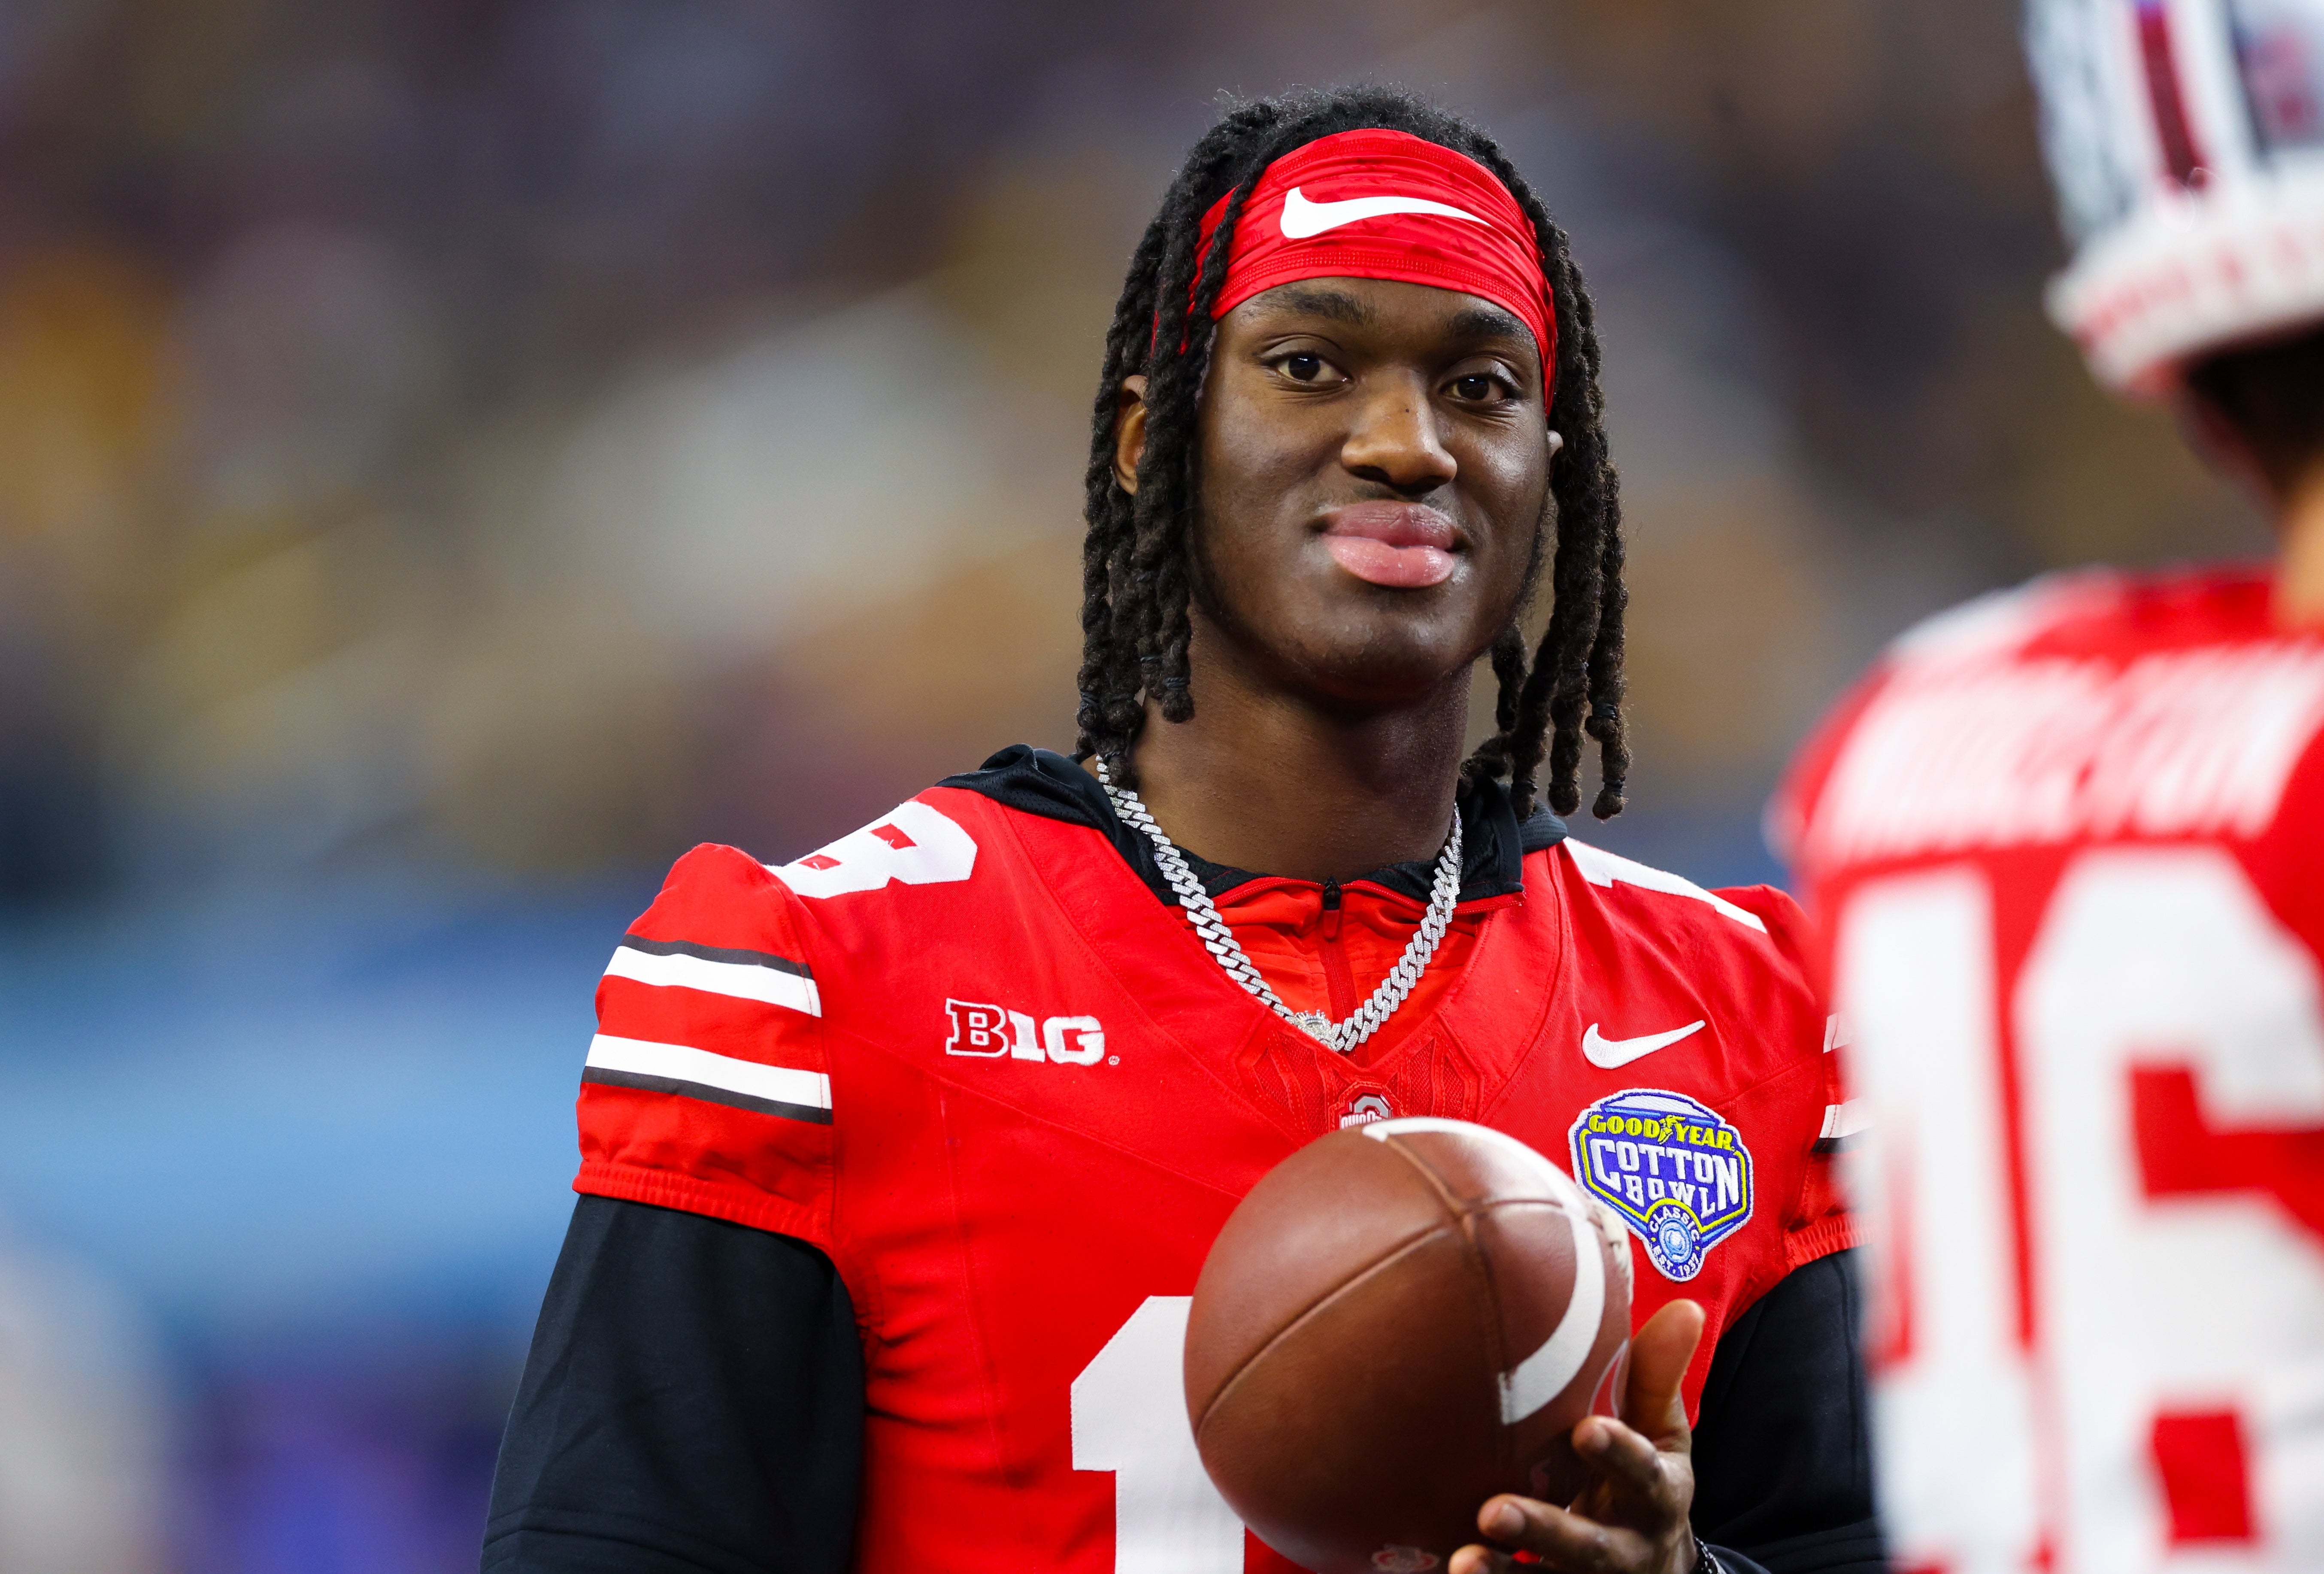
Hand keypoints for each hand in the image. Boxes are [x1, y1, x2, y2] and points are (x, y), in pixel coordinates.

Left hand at [1448, 1298, 1706, 1573]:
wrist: (1653, 1569)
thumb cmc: (1643, 1477)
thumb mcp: (1663, 1432)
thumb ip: (1660, 1376)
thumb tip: (1685, 1306)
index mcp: (1657, 1496)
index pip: (1643, 1475)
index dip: (1619, 1455)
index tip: (1585, 1430)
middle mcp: (1625, 1546)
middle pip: (1589, 1548)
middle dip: (1545, 1531)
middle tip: (1494, 1512)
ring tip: (1463, 1561)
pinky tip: (1448, 1573)